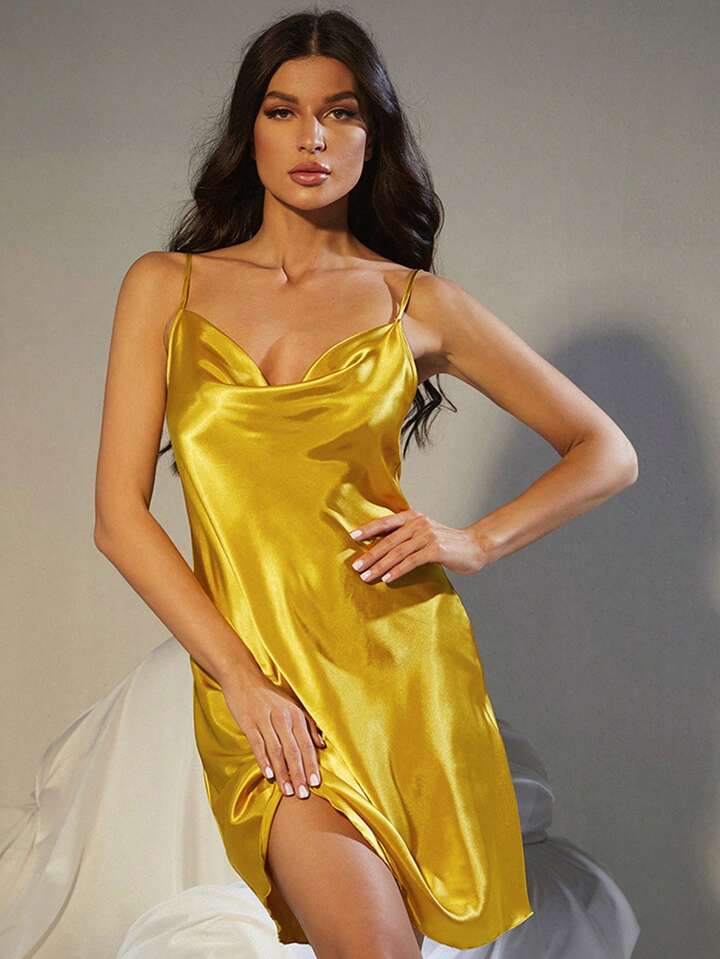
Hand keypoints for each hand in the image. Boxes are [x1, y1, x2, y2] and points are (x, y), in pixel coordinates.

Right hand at [222, 672, 325, 799]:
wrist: (244, 678)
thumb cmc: (270, 696)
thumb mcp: (293, 706)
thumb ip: (308, 725)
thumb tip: (321, 745)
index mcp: (296, 714)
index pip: (306, 744)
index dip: (311, 765)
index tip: (316, 784)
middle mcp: (283, 717)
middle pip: (293, 750)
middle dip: (299, 774)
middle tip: (303, 794)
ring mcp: (265, 719)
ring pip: (277, 750)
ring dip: (283, 773)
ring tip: (287, 791)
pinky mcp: (249, 722)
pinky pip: (258, 744)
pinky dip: (264, 760)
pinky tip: (268, 775)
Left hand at [349, 508, 491, 581]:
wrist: (475, 546)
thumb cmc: (447, 543)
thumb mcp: (424, 533)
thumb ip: (406, 536)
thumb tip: (381, 549)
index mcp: (413, 517)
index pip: (386, 522)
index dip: (368, 529)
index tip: (352, 537)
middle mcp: (418, 524)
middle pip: (389, 540)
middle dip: (370, 554)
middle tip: (356, 566)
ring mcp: (427, 536)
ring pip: (397, 552)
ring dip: (380, 566)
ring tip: (367, 576)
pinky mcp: (435, 550)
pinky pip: (411, 562)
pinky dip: (397, 571)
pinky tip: (387, 579)